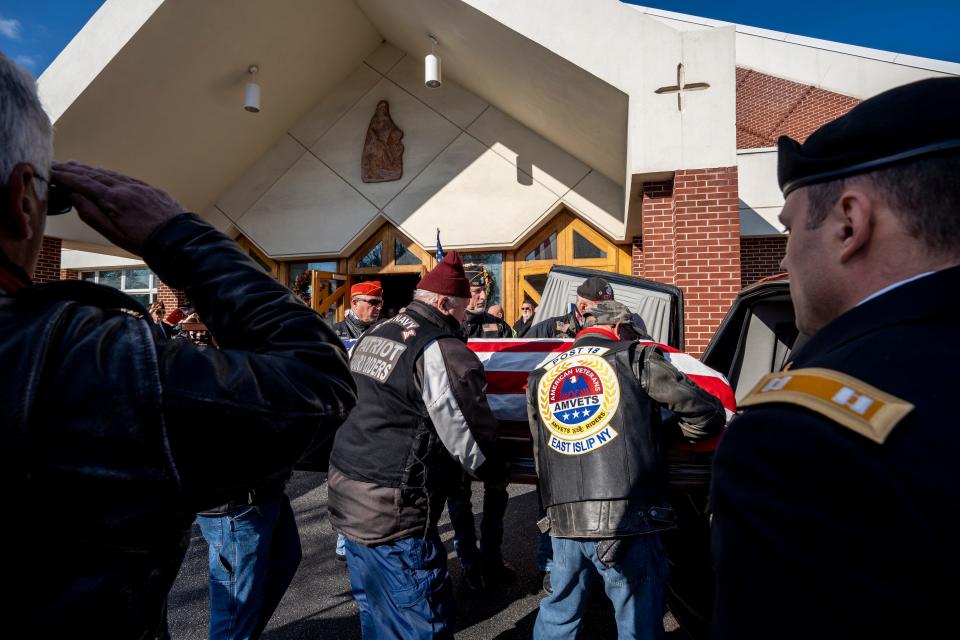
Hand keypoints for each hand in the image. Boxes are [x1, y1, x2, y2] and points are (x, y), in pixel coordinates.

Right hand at [51, 161, 184, 255]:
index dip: (64, 177)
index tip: (50, 172)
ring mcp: (138, 185)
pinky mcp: (148, 188)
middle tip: (56, 165)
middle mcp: (125, 187)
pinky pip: (122, 176)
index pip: (83, 183)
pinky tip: (101, 173)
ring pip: (108, 173)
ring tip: (73, 166)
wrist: (180, 239)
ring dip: (88, 169)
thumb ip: (91, 214)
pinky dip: (107, 173)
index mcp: (114, 199)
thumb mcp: (113, 234)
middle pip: (93, 174)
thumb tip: (74, 196)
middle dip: (73, 169)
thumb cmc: (145, 241)